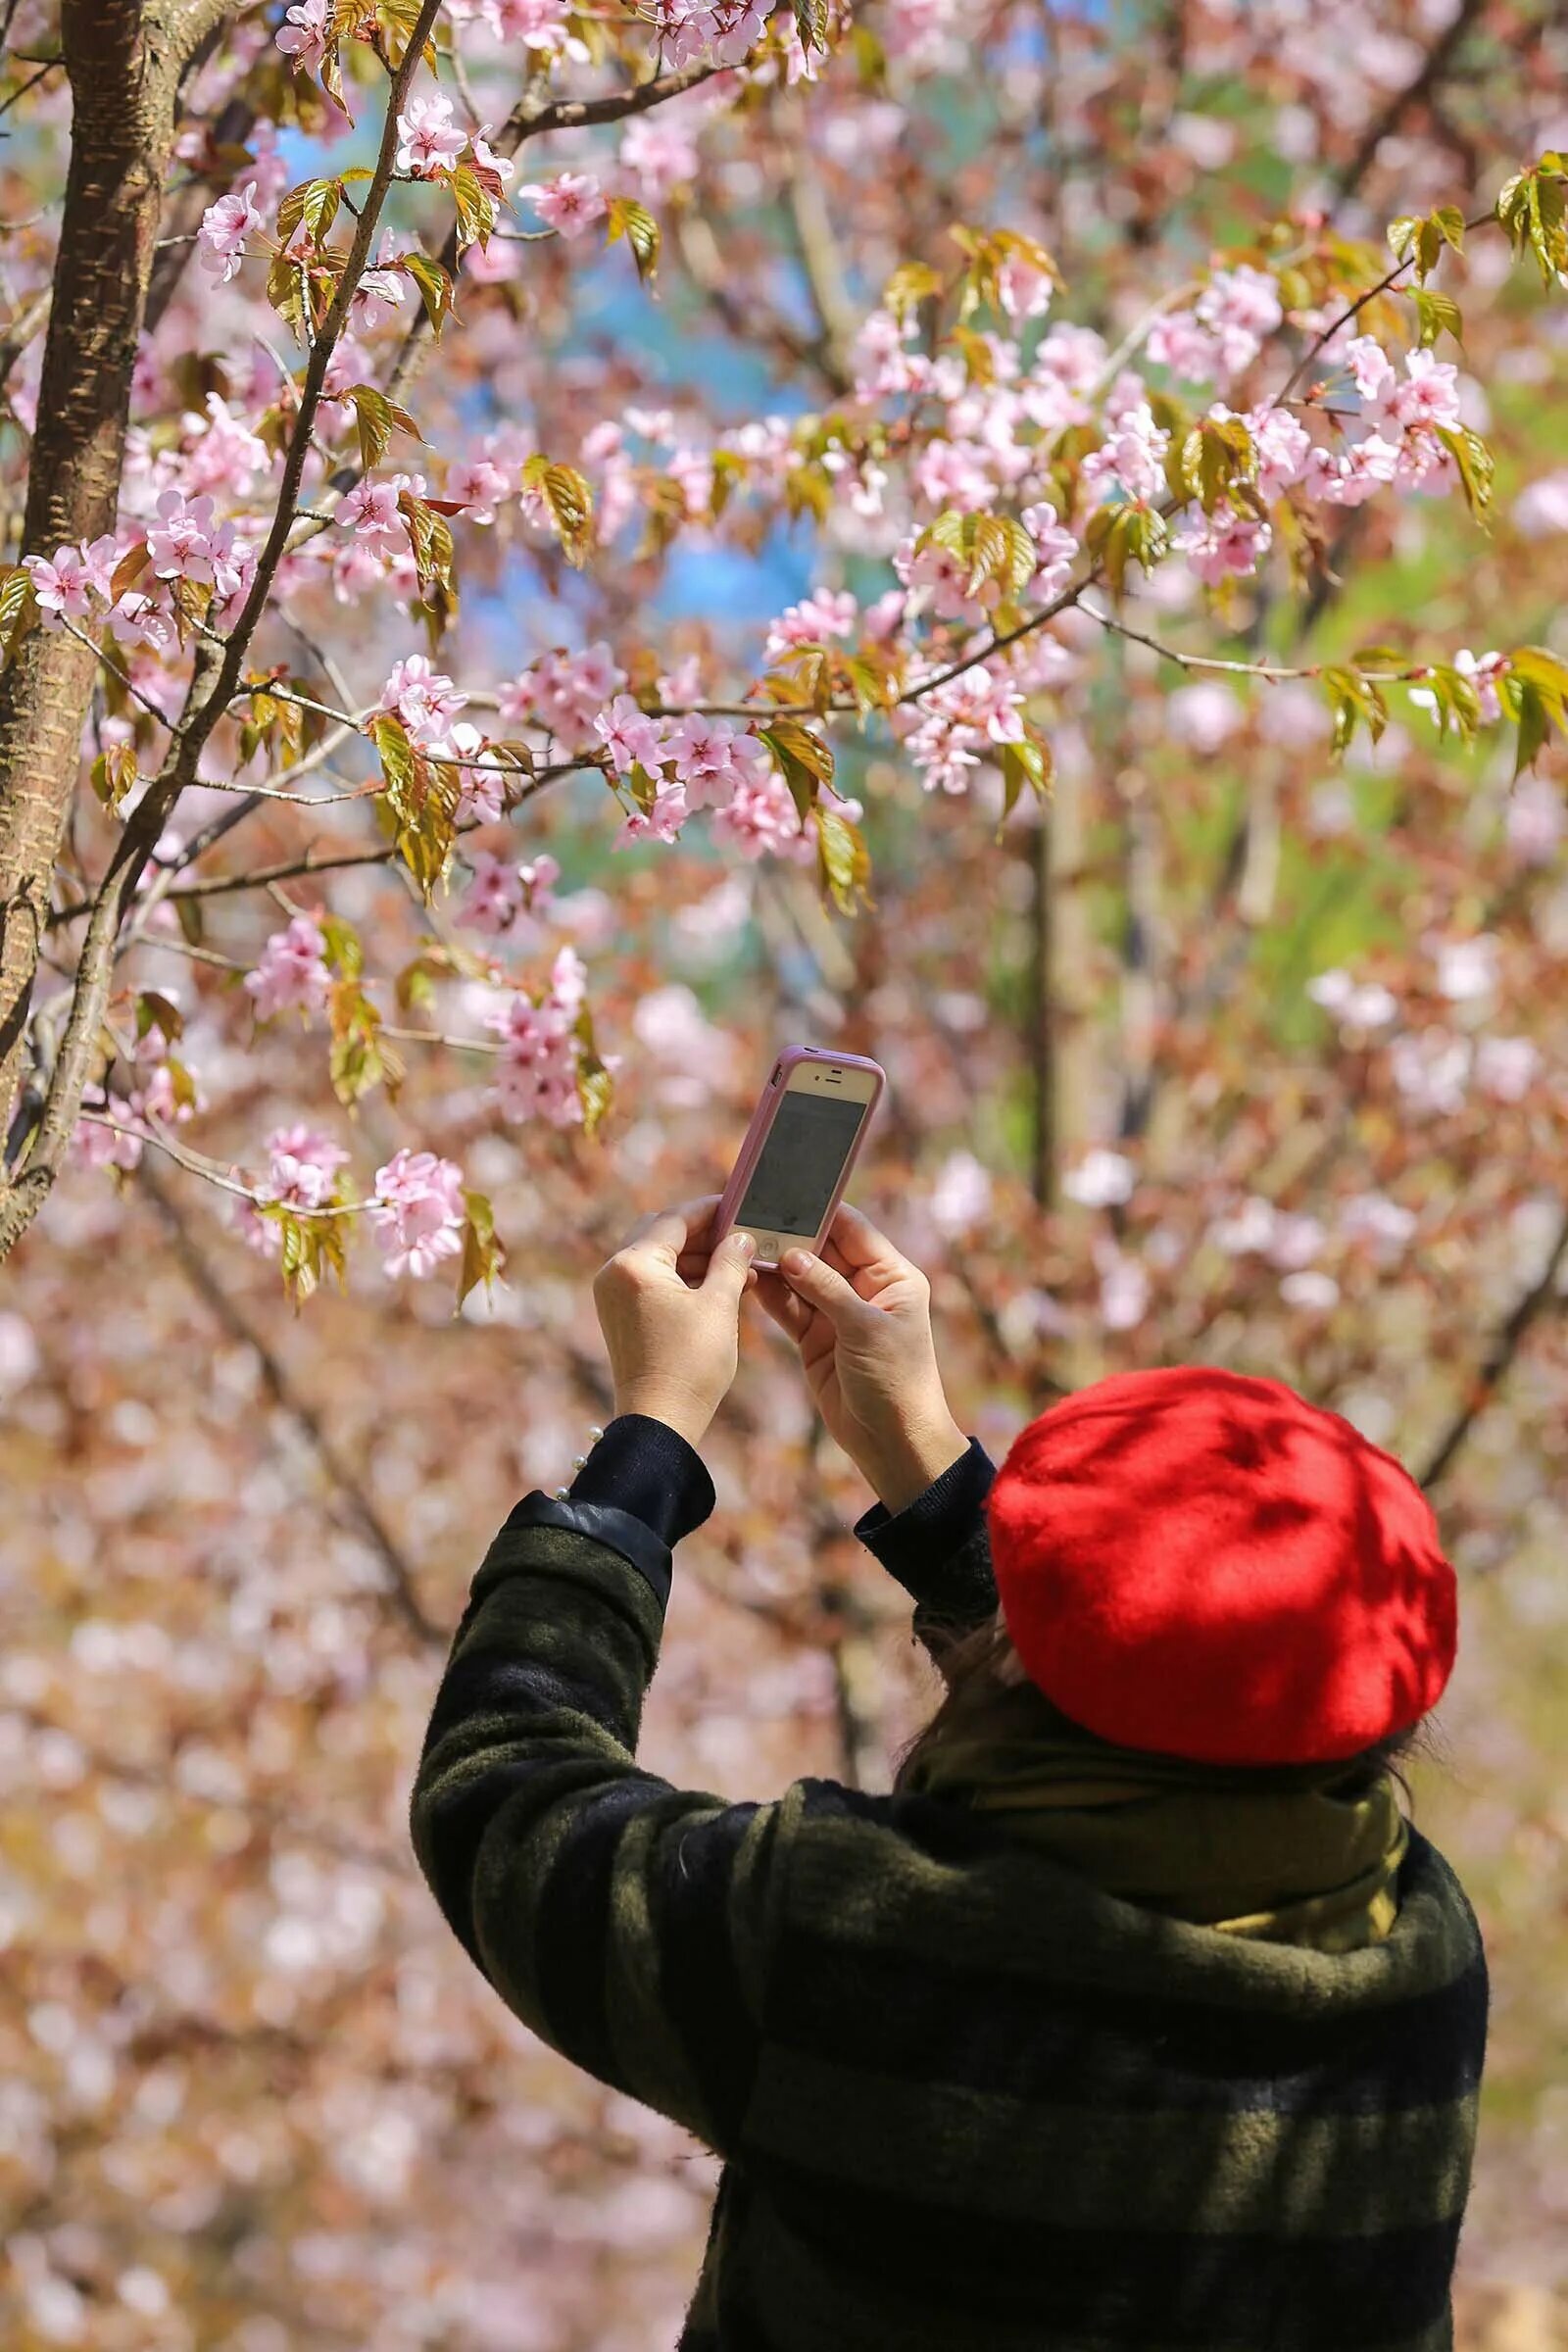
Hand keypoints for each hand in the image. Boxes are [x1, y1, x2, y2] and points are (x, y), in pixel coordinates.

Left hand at [592, 1194, 758, 1449]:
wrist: (660, 1422)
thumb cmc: (691, 1365)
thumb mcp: (719, 1306)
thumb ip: (731, 1262)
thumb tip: (742, 1237)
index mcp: (634, 1265)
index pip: (675, 1219)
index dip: (712, 1211)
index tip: (740, 1208)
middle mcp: (615, 1273)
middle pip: (662, 1233)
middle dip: (703, 1234)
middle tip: (740, 1237)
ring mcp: (613, 1295)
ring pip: (658, 1257)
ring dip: (696, 1258)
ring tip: (739, 1267)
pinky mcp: (620, 1315)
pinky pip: (652, 1281)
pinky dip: (682, 1279)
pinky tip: (718, 1287)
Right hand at [749, 1200, 967, 1511]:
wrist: (892, 1440)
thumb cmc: (895, 1380)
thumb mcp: (864, 1328)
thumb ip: (825, 1288)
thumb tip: (790, 1253)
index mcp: (893, 1277)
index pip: (853, 1230)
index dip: (821, 1212)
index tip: (786, 1194)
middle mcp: (865, 1289)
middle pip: (822, 1250)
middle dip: (790, 1236)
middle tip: (751, 1217)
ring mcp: (838, 1313)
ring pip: (801, 1277)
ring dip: (776, 1264)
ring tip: (741, 1244)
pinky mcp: (816, 1338)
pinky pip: (789, 1307)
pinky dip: (771, 1294)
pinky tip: (748, 1276)